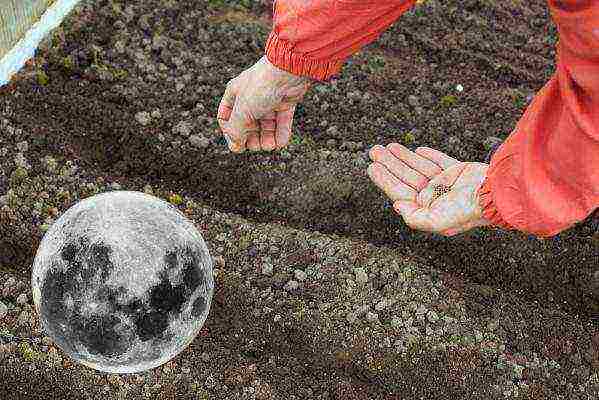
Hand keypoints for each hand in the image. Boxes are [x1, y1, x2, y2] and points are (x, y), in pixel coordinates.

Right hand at [217, 56, 311, 152]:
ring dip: (267, 139)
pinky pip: (281, 123)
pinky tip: (280, 142)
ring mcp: (269, 100)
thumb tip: (235, 147)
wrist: (289, 71)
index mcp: (235, 94)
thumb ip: (236, 130)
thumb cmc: (262, 86)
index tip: (237, 143)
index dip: (230, 133)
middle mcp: (251, 97)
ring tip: (270, 145)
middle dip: (251, 138)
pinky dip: (281, 134)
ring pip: (265, 126)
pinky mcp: (285, 103)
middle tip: (257, 146)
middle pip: (247, 125)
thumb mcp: (243, 110)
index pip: (226, 118)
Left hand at [367, 143, 491, 235]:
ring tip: (387, 146)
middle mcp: (436, 197)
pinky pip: (439, 162)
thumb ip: (415, 217)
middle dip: (389, 164)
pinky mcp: (460, 172)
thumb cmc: (469, 210)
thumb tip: (396, 205)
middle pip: (406, 178)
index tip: (372, 167)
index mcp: (429, 209)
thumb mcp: (438, 221)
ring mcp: (448, 184)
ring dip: (403, 157)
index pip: (400, 192)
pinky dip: (428, 156)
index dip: (385, 179)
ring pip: (419, 168)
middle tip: (374, 150)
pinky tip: (416, 150)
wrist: (498, 193)